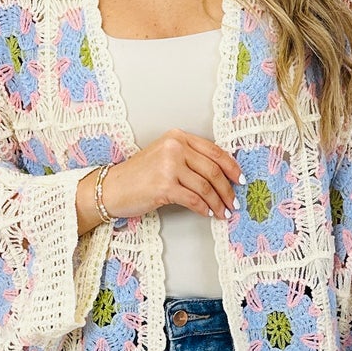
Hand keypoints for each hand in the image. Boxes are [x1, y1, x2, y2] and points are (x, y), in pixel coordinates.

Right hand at [100, 132, 241, 222]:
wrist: (112, 188)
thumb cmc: (138, 176)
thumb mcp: (164, 156)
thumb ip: (189, 159)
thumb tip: (220, 175)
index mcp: (177, 137)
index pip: (214, 151)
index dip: (231, 167)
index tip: (239, 180)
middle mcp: (174, 148)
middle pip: (213, 170)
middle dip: (227, 189)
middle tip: (234, 202)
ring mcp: (168, 166)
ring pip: (205, 187)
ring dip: (218, 202)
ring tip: (223, 212)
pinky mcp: (163, 186)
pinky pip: (193, 199)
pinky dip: (204, 208)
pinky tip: (208, 213)